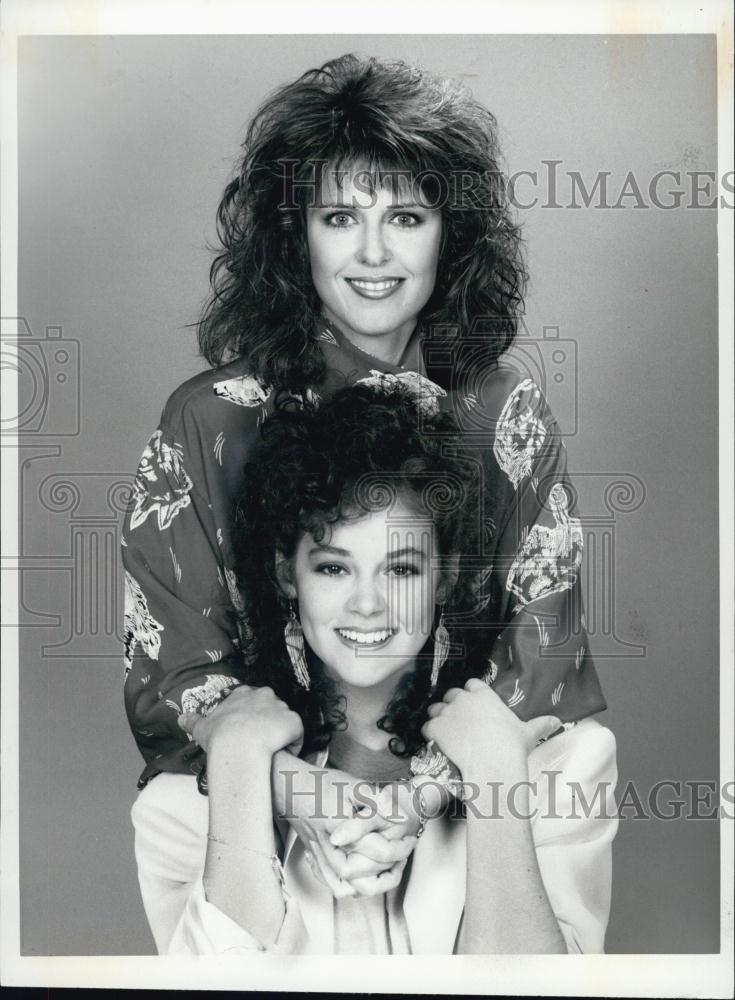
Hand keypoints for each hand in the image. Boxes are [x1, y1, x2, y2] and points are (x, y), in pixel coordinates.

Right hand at [178, 684, 302, 759]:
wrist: (239, 747)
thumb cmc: (219, 737)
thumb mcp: (202, 727)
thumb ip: (193, 721)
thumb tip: (181, 718)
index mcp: (245, 694)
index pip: (252, 700)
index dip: (250, 716)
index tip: (245, 730)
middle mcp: (266, 695)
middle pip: (271, 708)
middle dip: (267, 723)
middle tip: (257, 742)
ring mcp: (282, 707)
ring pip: (284, 722)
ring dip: (279, 735)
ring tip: (269, 753)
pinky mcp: (295, 722)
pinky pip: (297, 735)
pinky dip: (292, 746)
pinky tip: (282, 757)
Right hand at [285, 772, 418, 897]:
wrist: (288, 787)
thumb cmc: (321, 783)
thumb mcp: (352, 784)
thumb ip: (376, 800)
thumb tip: (400, 814)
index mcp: (340, 826)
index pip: (376, 849)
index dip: (399, 847)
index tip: (410, 839)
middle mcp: (328, 846)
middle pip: (362, 875)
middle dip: (389, 871)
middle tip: (403, 856)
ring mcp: (318, 855)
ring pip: (346, 886)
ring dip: (370, 885)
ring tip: (388, 872)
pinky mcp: (314, 858)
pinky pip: (331, 883)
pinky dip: (350, 887)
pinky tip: (364, 877)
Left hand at [421, 678, 559, 782]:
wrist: (493, 763)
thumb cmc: (512, 746)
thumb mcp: (529, 732)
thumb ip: (541, 724)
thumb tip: (558, 722)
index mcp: (484, 695)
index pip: (472, 685)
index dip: (471, 695)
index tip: (474, 706)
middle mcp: (463, 698)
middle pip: (452, 694)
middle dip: (453, 705)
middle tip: (460, 721)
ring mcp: (447, 712)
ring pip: (436, 708)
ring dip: (439, 717)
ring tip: (446, 731)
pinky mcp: (435, 727)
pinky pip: (426, 726)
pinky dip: (430, 733)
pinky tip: (435, 742)